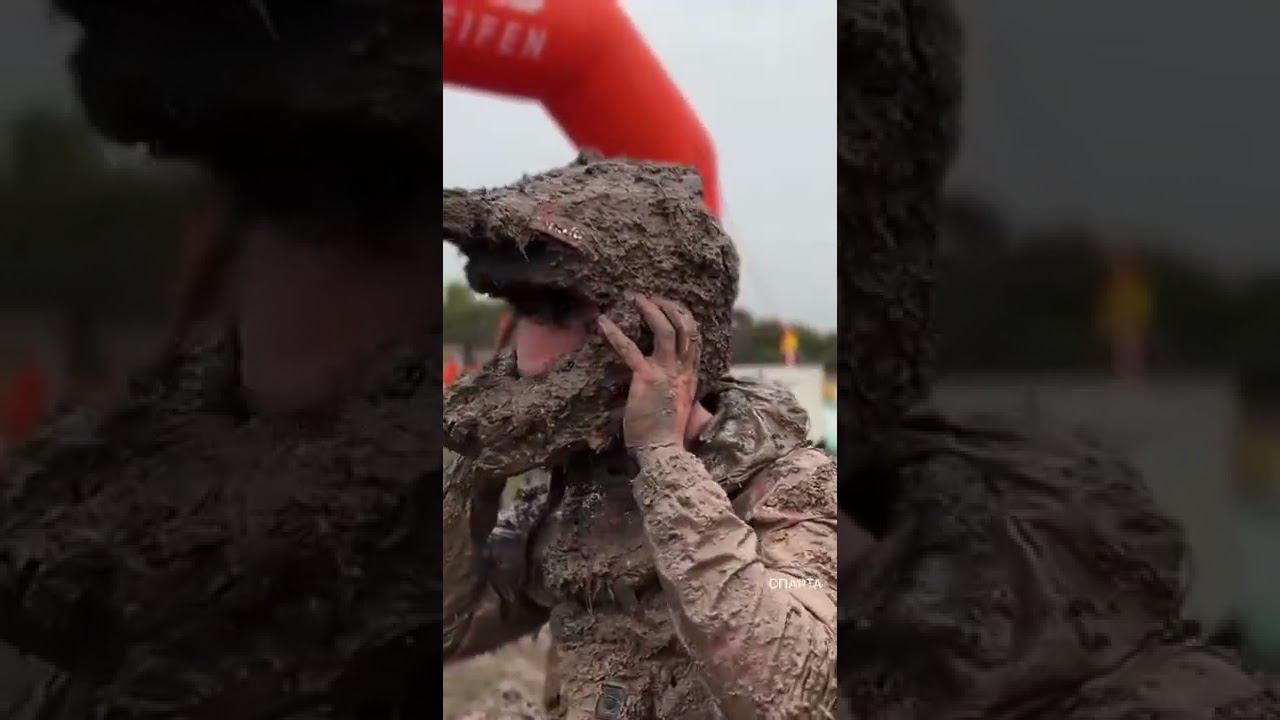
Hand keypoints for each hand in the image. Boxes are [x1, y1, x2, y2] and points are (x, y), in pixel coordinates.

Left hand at [597, 295, 700, 450]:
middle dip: (669, 306)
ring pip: (667, 331)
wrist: (663, 451)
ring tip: (636, 298)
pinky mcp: (647, 379)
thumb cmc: (666, 433)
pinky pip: (631, 350)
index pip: (694, 337)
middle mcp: (683, 370)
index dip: (683, 316)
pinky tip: (603, 323)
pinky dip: (616, 335)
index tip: (670, 305)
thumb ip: (677, 389)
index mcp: (690, 376)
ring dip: (651, 310)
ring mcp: (667, 373)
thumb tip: (668, 382)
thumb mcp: (678, 405)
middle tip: (651, 298)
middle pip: (685, 327)